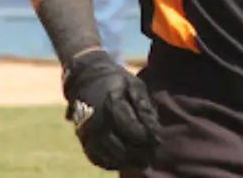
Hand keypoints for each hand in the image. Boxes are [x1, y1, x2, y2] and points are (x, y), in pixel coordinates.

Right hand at [62, 49, 161, 169]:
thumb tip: (155, 129)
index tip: (160, 141)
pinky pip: (97, 158)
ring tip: (144, 161)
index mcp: (111, 104)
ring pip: (109, 155)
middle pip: (121, 146)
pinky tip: (125, 162)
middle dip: (140, 153)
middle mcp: (97, 121)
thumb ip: (144, 106)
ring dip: (128, 161)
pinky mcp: (83, 139)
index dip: (147, 137)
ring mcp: (87, 132)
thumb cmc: (116, 81)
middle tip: (154, 155)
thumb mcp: (134, 85)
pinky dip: (112, 163)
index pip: (132, 127)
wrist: (86, 78)